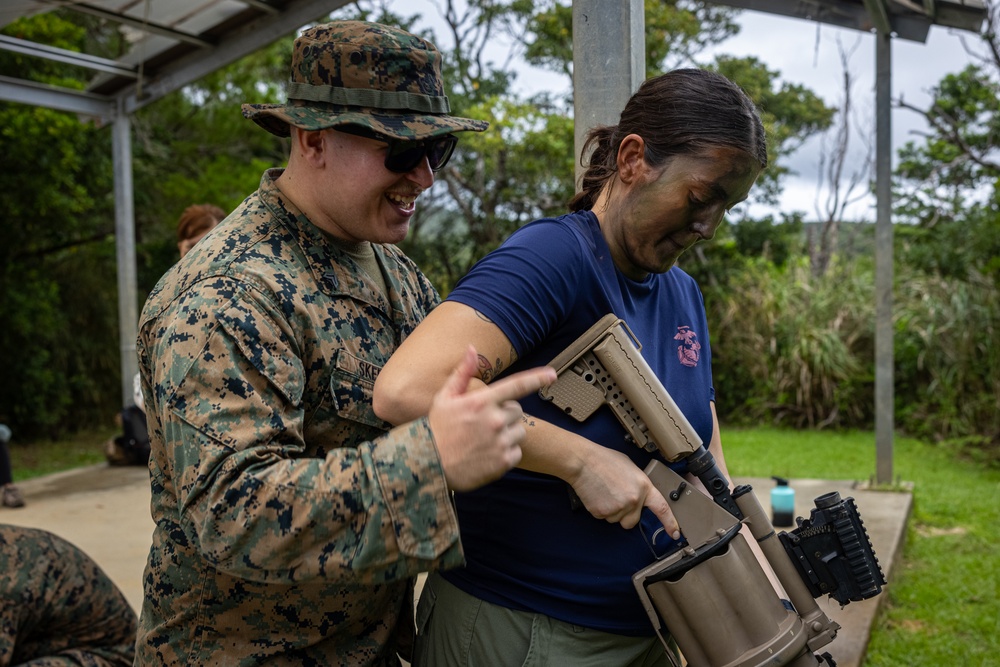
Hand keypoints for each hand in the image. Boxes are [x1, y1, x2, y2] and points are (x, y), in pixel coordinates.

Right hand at [428, 346, 556, 491]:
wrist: (428, 466)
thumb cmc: (436, 430)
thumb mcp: (444, 397)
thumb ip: (462, 373)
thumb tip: (472, 348)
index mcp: (482, 401)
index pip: (517, 385)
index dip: (537, 378)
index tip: (552, 374)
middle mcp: (494, 420)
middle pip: (518, 411)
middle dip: (506, 414)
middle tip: (486, 424)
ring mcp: (500, 442)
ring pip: (519, 432)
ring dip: (508, 434)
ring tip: (486, 440)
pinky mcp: (503, 462)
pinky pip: (516, 452)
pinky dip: (506, 453)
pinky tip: (488, 454)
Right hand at [567, 445, 679, 535]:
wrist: (583, 462)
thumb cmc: (605, 460)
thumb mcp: (631, 467)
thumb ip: (639, 485)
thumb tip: (639, 495)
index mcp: (643, 487)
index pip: (662, 508)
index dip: (670, 523)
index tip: (675, 533)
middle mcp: (633, 500)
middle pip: (633, 521)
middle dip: (626, 515)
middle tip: (616, 499)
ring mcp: (618, 508)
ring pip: (616, 520)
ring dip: (612, 511)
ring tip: (604, 493)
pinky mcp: (602, 513)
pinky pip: (603, 517)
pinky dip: (600, 509)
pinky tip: (597, 495)